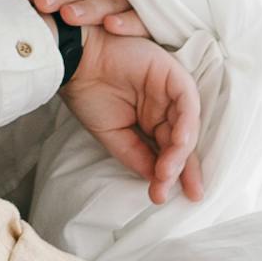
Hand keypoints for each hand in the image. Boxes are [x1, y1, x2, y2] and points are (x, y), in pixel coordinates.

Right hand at [60, 25, 204, 204]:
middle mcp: (166, 107)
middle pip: (184, 141)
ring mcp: (170, 90)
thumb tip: (158, 181)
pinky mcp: (172, 73)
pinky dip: (186, 123)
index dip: (176, 175)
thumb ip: (138, 156)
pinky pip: (187, 101)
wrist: (74, 62)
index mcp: (153, 120)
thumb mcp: (114, 136)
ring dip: (181, 151)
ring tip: (168, 173)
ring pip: (187, 124)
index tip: (173, 198)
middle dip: (184, 168)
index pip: (171, 151)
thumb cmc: (90, 94)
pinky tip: (179, 143)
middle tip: (184, 192)